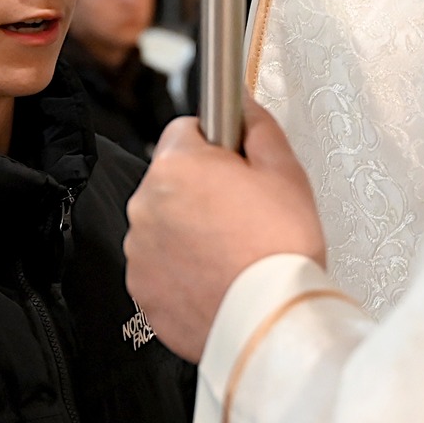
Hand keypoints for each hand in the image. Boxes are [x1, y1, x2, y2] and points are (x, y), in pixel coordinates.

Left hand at [124, 110, 324, 360]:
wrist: (271, 322)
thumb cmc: (281, 249)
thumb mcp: (286, 173)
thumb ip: (258, 127)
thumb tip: (241, 101)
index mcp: (176, 165)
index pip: (185, 130)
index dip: (216, 147)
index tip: (236, 168)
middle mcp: (144, 202)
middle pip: (171, 179)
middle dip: (201, 189)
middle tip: (243, 216)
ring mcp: (137, 248)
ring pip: (162, 222)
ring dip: (187, 230)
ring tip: (231, 252)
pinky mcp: (139, 288)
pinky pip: (157, 265)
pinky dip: (179, 269)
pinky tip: (214, 278)